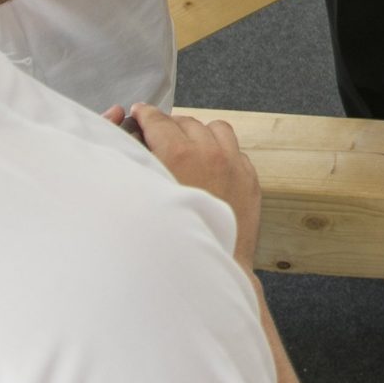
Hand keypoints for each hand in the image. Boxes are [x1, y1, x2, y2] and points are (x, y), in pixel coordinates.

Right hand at [118, 103, 261, 266]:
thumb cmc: (171, 240)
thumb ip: (138, 164)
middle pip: (186, 122)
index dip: (145, 115)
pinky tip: (211, 165)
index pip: (158, 121)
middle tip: (159, 134)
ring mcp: (234, 165)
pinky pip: (236, 150)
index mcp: (178, 155)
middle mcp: (209, 154)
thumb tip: (133, 142)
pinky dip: (222, 151)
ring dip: (199, 133)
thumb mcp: (144, 197)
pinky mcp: (250, 180)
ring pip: (216, 129)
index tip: (140, 113)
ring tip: (188, 145)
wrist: (211, 268)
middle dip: (170, 125)